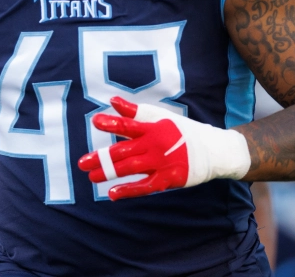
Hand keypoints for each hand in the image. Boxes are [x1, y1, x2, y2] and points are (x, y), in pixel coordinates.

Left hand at [77, 97, 250, 200]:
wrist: (212, 149)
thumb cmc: (180, 130)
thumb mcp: (159, 117)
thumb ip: (134, 112)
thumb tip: (112, 101)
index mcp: (152, 128)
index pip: (129, 125)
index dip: (112, 123)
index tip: (95, 121)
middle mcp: (155, 144)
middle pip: (124, 151)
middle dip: (101, 157)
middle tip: (82, 163)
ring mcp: (161, 162)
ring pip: (131, 168)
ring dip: (110, 173)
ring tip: (92, 177)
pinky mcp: (168, 178)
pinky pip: (145, 186)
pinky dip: (129, 190)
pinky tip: (113, 194)